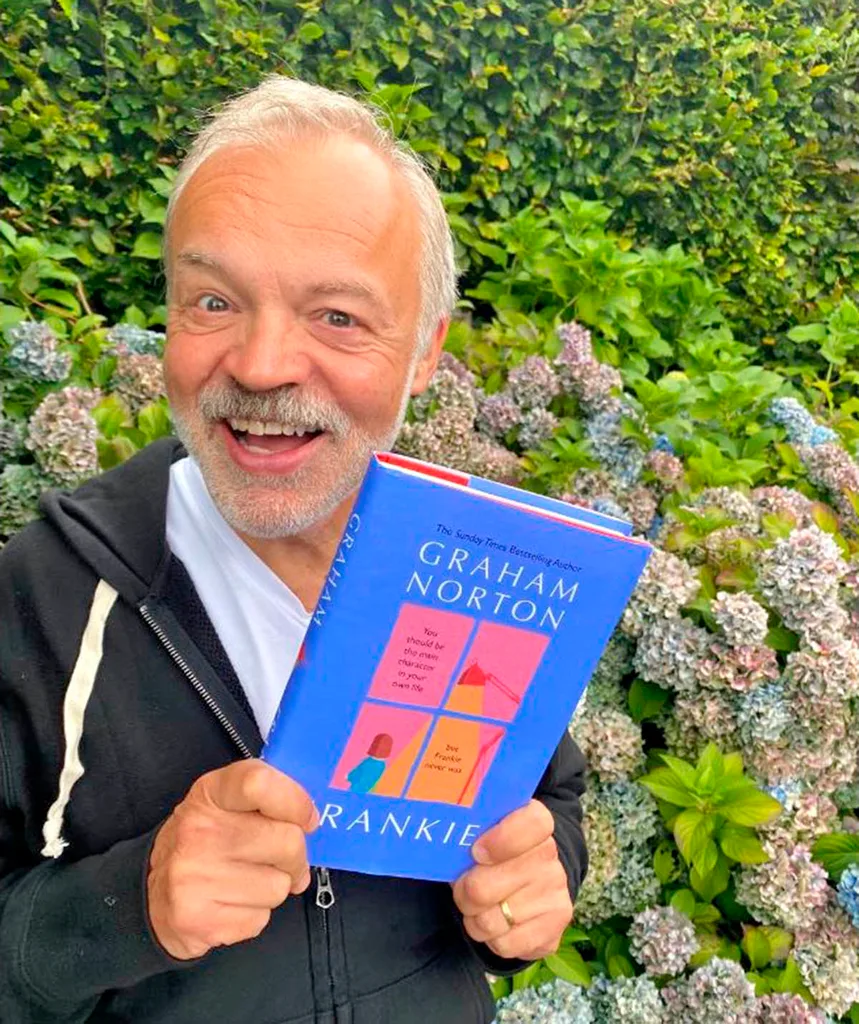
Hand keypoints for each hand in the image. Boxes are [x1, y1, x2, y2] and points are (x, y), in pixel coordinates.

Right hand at [147, 759, 317, 959]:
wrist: (150, 894)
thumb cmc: (204, 840)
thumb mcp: (225, 802)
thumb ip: (266, 797)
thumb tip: (311, 819)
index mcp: (210, 793)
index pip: (260, 783)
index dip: (296, 801)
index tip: (307, 817)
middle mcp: (198, 833)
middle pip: (287, 841)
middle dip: (295, 855)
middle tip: (282, 858)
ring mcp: (195, 878)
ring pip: (280, 886)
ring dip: (274, 886)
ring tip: (247, 879)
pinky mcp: (199, 921)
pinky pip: (261, 918)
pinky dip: (256, 913)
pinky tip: (232, 902)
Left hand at [452, 800, 572, 960]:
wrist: (527, 886)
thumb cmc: (492, 855)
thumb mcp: (481, 835)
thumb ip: (468, 833)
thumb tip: (445, 841)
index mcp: (535, 824)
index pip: (533, 824)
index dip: (502, 839)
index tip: (476, 852)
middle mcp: (549, 855)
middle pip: (487, 886)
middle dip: (465, 892)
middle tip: (463, 887)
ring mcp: (555, 892)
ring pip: (490, 920)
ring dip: (475, 918)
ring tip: (479, 907)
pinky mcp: (555, 928)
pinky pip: (504, 944)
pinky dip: (491, 939)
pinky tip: (498, 924)